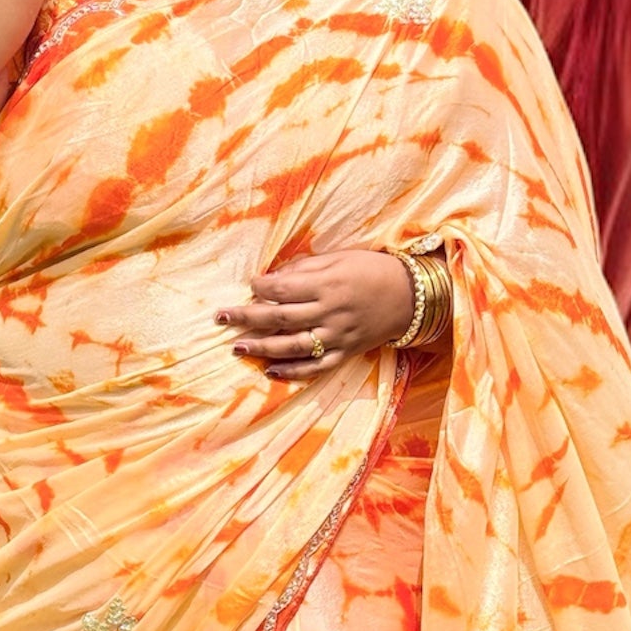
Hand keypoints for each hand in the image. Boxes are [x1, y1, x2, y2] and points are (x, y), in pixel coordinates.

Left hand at [218, 250, 418, 379]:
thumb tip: (272, 278)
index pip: (284, 289)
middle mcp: (330, 312)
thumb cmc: (370, 270)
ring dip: (262, 347)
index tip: (248, 285)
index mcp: (328, 284)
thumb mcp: (339, 258)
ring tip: (237, 347)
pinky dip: (292, 372)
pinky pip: (316, 367)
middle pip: (280, 318)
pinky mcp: (345, 353)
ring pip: (293, 346)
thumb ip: (305, 269)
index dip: (260, 288)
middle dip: (247, 317)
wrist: (409, 297)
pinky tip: (270, 371)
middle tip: (220, 317)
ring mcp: (337, 336)